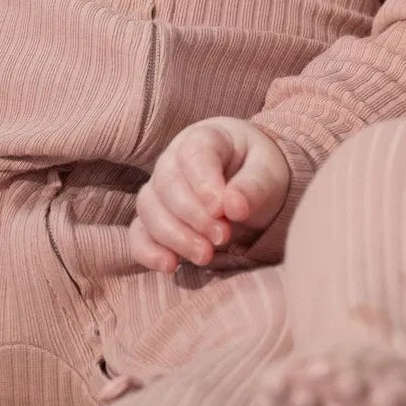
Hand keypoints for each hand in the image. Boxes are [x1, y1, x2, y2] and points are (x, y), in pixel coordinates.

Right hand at [131, 117, 291, 272]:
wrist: (250, 188)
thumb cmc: (258, 173)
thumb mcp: (268, 174)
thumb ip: (253, 187)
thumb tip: (233, 207)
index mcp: (206, 138)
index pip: (193, 154)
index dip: (203, 182)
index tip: (222, 210)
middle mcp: (173, 160)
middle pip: (168, 184)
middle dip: (194, 216)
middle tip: (224, 237)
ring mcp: (159, 189)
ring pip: (150, 209)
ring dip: (175, 236)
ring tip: (206, 255)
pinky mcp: (153, 219)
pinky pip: (138, 233)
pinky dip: (148, 251)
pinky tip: (169, 266)